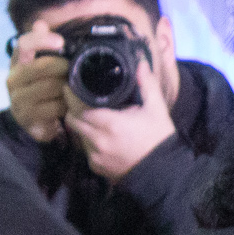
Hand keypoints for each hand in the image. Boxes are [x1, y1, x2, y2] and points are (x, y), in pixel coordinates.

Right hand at [6, 21, 72, 143]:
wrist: (36, 120)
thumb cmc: (43, 86)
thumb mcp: (43, 65)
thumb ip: (41, 44)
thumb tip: (39, 24)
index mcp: (18, 61)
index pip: (25, 44)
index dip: (42, 40)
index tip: (61, 42)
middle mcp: (13, 79)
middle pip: (42, 66)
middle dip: (63, 68)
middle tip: (74, 71)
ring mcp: (18, 99)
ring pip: (50, 87)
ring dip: (66, 88)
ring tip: (72, 89)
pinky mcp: (27, 117)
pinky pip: (53, 107)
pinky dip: (65, 105)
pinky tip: (68, 105)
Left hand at [62, 43, 176, 183]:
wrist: (164, 171)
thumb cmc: (159, 138)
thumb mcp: (156, 108)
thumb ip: (146, 84)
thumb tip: (141, 63)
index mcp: (110, 124)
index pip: (78, 108)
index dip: (72, 97)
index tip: (69, 87)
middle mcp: (98, 141)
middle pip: (73, 121)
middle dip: (72, 110)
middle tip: (76, 99)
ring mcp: (96, 156)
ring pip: (78, 135)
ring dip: (81, 125)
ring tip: (89, 116)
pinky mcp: (97, 167)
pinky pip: (86, 150)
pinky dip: (89, 141)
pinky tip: (100, 135)